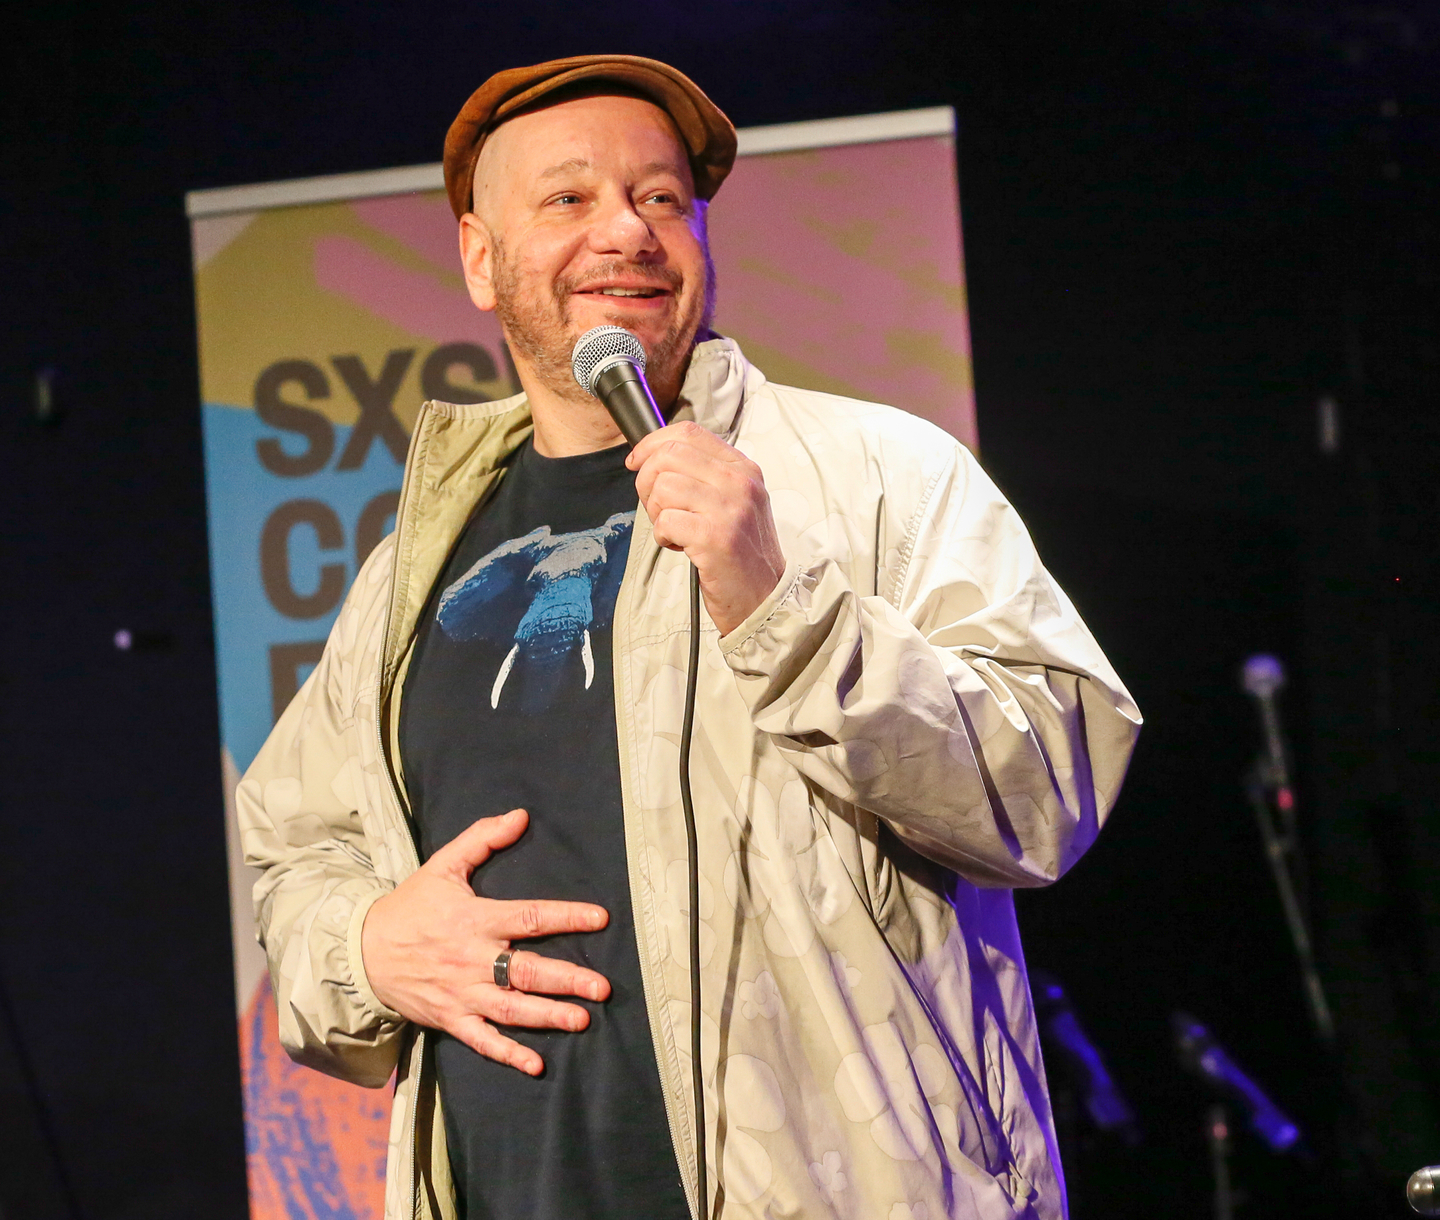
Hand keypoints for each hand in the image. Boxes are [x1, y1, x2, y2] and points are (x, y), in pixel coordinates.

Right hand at [361, 809, 610, 1075]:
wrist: (362, 950)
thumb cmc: (409, 906)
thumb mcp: (443, 865)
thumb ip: (483, 838)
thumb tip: (520, 815)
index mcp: (475, 919)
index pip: (528, 917)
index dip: (565, 916)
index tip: (599, 918)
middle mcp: (473, 959)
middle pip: (526, 970)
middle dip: (566, 979)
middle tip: (602, 987)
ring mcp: (462, 993)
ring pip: (511, 1008)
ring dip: (548, 1016)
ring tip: (582, 1020)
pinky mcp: (451, 1019)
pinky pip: (483, 1040)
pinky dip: (508, 1053)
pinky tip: (536, 1064)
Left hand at [626, 421, 785, 634]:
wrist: (764, 597)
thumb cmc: (742, 552)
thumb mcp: (735, 502)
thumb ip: (704, 475)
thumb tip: (654, 457)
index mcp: (743, 468)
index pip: (689, 432)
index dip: (653, 443)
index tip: (637, 460)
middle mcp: (739, 483)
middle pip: (669, 455)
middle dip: (647, 480)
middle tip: (657, 506)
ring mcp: (729, 509)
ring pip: (662, 487)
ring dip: (656, 512)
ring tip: (675, 531)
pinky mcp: (715, 537)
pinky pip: (665, 521)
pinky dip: (663, 536)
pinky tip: (679, 546)